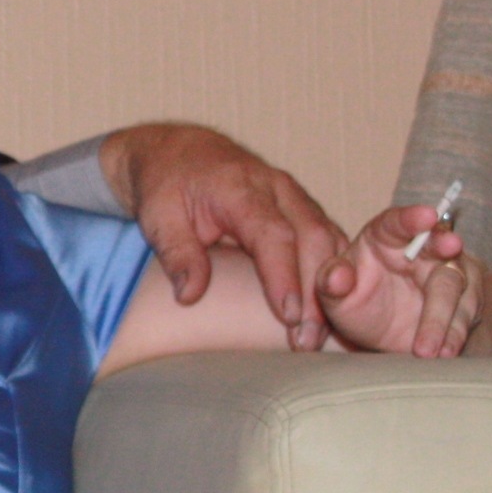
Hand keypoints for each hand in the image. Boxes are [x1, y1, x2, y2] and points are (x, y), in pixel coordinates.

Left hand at [99, 123, 346, 349]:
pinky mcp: (301, 210)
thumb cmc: (166, 184)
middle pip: (311, 238)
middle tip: (308, 341)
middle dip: (316, 292)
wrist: (178, 151)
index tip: (289, 316)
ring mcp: (294, 197)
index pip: (272, 234)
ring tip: (319, 336)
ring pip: (328, 239)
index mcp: (240, 187)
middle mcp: (276, 188)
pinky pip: (328, 240)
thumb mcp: (157, 216)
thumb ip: (176, 253)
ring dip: (330, 288)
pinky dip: (334, 275)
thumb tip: (190, 295)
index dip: (284, 276)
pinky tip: (330, 311)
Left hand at [317, 205, 484, 356]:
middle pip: (437, 248)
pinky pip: (464, 316)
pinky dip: (454, 335)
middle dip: (444, 247)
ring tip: (429, 347)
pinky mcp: (464, 301)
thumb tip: (337, 276)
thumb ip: (331, 282)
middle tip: (451, 245)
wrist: (381, 332)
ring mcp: (448, 273)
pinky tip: (445, 352)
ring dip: (443, 317)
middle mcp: (423, 249)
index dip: (412, 217)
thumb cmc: (356, 299)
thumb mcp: (335, 295)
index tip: (427, 215)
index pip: (399, 221)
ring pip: (453, 287)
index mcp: (387, 236)